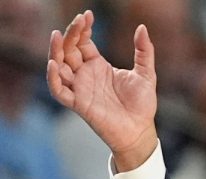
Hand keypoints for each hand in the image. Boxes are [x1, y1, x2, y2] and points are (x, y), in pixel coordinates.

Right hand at [47, 10, 157, 171]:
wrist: (141, 130)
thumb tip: (142, 27)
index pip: (83, 43)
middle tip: (77, 21)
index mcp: (98, 66)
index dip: (82, 29)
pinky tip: (55, 63)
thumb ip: (144, 51)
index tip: (87, 15)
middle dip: (70, 35)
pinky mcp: (78, 104)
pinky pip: (59, 90)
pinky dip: (53, 78)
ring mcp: (80, 89)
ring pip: (59, 67)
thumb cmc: (142, 104)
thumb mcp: (146, 73)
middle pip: (69, 50)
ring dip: (55, 51)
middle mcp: (85, 75)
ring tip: (58, 36)